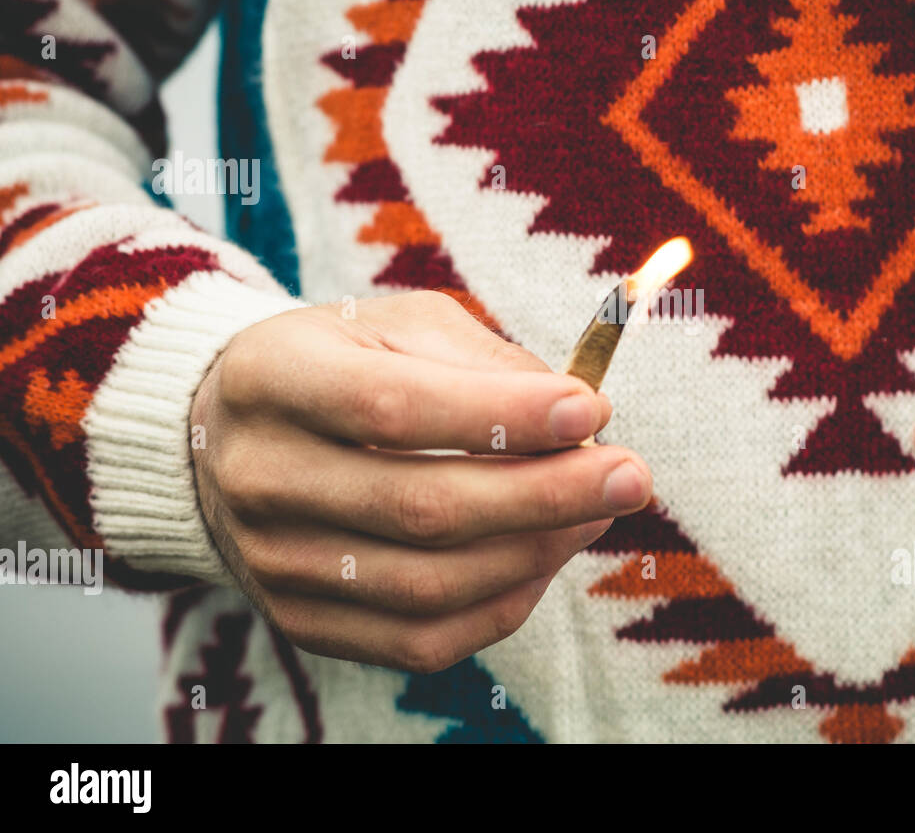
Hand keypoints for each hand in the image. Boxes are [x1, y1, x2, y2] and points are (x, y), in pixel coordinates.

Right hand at [190, 291, 652, 671]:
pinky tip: (544, 556)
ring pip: (429, 585)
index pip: (390, 407)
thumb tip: (580, 418)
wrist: (233, 436)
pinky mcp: (301, 622)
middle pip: (419, 507)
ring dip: (537, 551)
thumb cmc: (341, 364)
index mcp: (273, 378)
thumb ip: (485, 358)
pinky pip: (420, 639)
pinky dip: (502, 604)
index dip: (500, 415)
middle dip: (546, 494)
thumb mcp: (399, 324)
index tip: (589, 410)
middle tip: (631, 475)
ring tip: (597, 510)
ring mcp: (274, 562)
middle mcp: (259, 476)